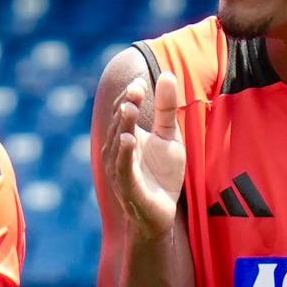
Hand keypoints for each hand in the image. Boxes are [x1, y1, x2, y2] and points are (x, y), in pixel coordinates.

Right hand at [105, 71, 184, 238]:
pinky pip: (123, 168)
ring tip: (130, 108)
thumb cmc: (162, 174)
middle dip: (126, 106)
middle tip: (136, 91)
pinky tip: (128, 139)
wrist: (161, 213)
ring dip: (123, 125)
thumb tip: (168, 74)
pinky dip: (124, 154)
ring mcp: (120, 169)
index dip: (130, 96)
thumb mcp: (169, 136)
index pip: (123, 110)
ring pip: (118, 143)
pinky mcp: (127, 187)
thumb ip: (167, 108)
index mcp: (125, 135)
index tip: (141, 84)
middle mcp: (117, 150)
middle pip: (119, 123)